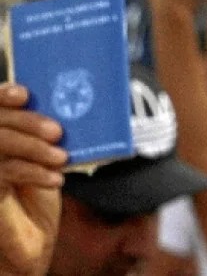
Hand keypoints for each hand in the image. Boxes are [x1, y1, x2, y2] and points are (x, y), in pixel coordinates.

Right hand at [0, 83, 66, 274]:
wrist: (33, 238)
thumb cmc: (41, 191)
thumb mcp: (49, 157)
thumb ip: (50, 134)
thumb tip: (73, 107)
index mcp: (2, 130)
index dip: (4, 94)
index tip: (25, 94)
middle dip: (28, 123)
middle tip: (57, 132)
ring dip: (33, 148)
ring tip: (61, 158)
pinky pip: (3, 172)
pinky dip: (32, 172)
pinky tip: (55, 179)